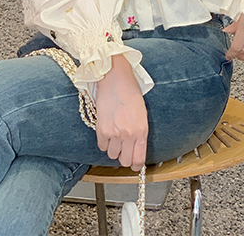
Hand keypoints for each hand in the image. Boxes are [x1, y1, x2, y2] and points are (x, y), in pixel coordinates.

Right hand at [95, 56, 147, 170]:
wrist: (116, 79)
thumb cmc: (131, 93)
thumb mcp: (142, 114)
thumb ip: (139, 132)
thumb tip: (135, 148)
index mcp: (142, 130)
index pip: (139, 159)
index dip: (136, 165)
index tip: (134, 165)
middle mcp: (128, 134)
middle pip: (124, 161)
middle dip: (124, 157)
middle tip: (123, 149)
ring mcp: (114, 133)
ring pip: (111, 155)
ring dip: (113, 148)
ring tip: (115, 135)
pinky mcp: (101, 130)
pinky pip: (101, 146)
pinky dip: (104, 142)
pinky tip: (107, 130)